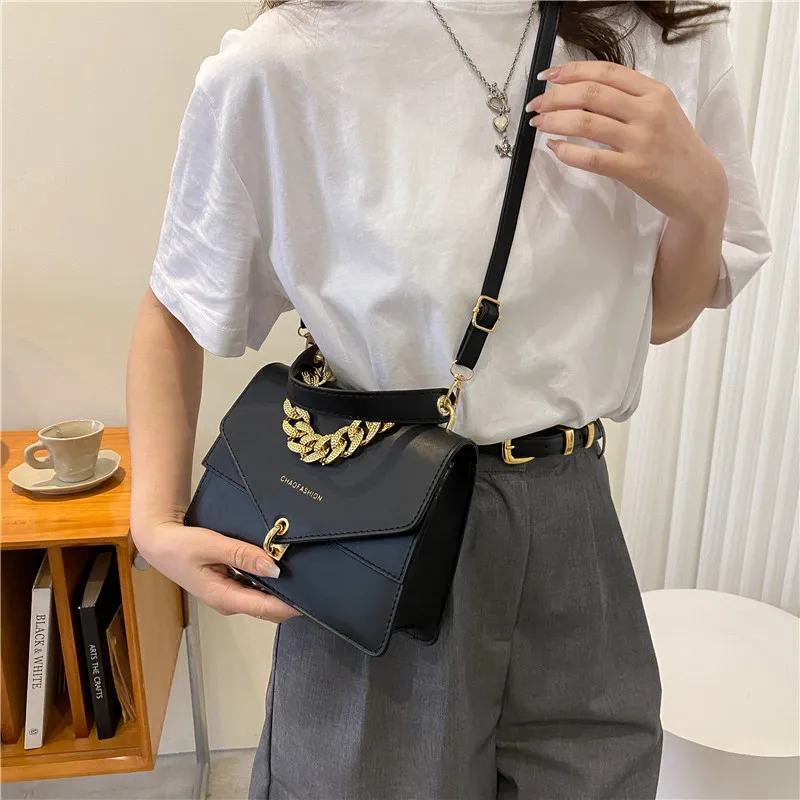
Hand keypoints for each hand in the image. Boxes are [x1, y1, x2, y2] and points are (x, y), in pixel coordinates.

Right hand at [132, 521, 301, 621]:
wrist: (160, 542)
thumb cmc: (180, 545)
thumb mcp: (212, 545)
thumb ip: (243, 555)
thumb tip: (274, 566)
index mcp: (224, 597)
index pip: (265, 608)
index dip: (290, 606)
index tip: (311, 598)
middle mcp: (229, 600)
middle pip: (267, 607)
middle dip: (289, 598)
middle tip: (312, 579)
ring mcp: (229, 593)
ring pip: (262, 596)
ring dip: (279, 587)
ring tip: (300, 570)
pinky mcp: (229, 583)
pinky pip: (254, 586)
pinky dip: (267, 578)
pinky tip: (276, 564)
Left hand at [527, 61, 727, 225]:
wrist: (699, 185)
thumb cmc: (673, 148)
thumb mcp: (659, 112)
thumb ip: (627, 100)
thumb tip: (579, 93)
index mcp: (654, 92)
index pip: (606, 72)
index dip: (572, 71)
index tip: (548, 77)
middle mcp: (648, 111)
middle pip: (591, 94)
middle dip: (555, 98)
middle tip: (536, 105)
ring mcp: (642, 140)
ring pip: (586, 123)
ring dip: (555, 121)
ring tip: (539, 124)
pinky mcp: (634, 170)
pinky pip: (591, 158)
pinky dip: (567, 151)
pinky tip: (554, 148)